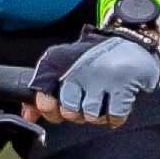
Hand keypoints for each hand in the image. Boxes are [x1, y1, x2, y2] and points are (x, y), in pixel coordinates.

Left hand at [27, 1, 159, 125]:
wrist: (130, 41)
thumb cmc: (94, 59)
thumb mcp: (65, 69)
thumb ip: (45, 94)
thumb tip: (29, 116)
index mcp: (60, 65)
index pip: (44, 100)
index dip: (52, 111)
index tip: (59, 109)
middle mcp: (77, 70)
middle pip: (69, 113)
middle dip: (79, 113)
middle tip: (87, 101)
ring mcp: (100, 78)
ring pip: (91, 117)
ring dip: (99, 114)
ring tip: (104, 99)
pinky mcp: (121, 85)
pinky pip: (114, 116)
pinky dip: (116, 116)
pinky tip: (117, 103)